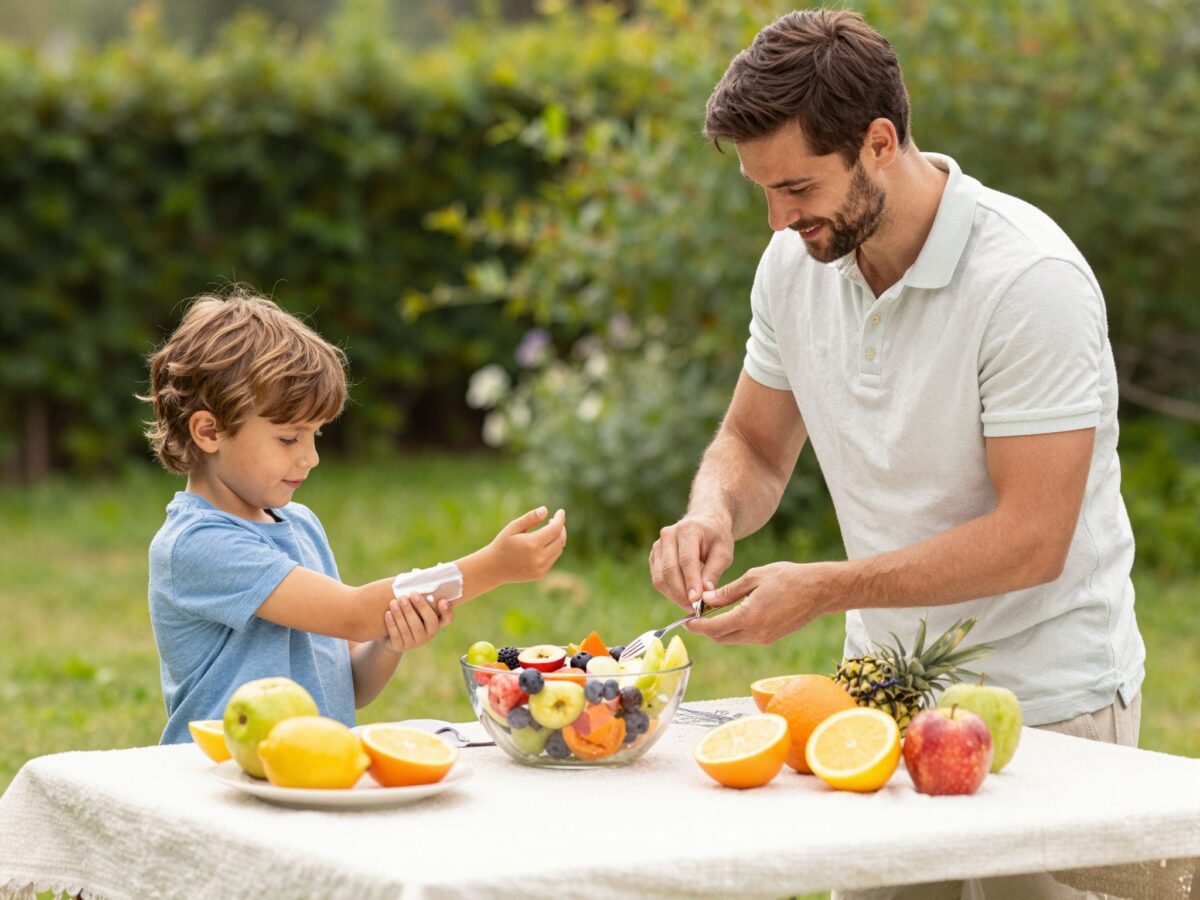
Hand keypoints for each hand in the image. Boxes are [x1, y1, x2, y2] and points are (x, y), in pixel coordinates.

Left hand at [380, 591, 453, 653]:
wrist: (388, 635)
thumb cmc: (405, 614)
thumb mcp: (413, 606)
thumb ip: (418, 596)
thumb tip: (416, 575)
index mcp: (435, 623)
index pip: (447, 619)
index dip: (447, 611)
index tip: (442, 600)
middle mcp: (428, 635)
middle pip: (428, 621)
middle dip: (420, 607)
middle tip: (410, 595)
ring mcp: (415, 642)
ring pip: (410, 628)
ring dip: (402, 614)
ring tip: (394, 602)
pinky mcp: (400, 647)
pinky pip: (397, 636)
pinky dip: (392, 624)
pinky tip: (388, 613)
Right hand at [489, 506, 566, 583]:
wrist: (494, 568)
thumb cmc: (502, 544)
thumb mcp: (513, 528)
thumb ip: (530, 518)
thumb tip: (545, 510)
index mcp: (532, 543)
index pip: (555, 529)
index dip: (560, 519)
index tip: (561, 512)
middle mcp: (539, 557)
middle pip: (560, 539)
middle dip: (561, 528)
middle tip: (554, 521)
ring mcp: (541, 568)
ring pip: (559, 549)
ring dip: (557, 538)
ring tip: (548, 531)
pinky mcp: (541, 574)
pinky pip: (553, 558)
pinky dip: (552, 549)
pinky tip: (543, 544)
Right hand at [649, 513, 734, 610]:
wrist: (704, 523)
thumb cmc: (716, 538)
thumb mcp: (724, 552)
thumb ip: (714, 571)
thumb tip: (705, 593)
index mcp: (688, 529)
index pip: (686, 560)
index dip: (691, 582)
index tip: (697, 600)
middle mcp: (668, 535)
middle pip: (669, 570)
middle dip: (681, 593)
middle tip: (694, 608)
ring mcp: (658, 545)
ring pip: (660, 578)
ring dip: (674, 595)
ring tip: (690, 605)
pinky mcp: (654, 556)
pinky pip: (657, 579)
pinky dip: (669, 592)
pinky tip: (682, 597)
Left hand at [687, 561, 834, 644]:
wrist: (819, 590)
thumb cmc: (788, 578)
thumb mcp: (754, 577)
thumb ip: (728, 592)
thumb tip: (706, 600)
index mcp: (749, 617)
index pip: (714, 629)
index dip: (696, 627)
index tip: (685, 621)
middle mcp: (756, 633)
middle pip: (721, 638)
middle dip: (705, 630)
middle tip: (695, 616)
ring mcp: (765, 638)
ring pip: (732, 639)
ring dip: (719, 629)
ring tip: (710, 613)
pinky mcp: (771, 637)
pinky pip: (745, 637)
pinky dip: (734, 628)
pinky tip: (731, 614)